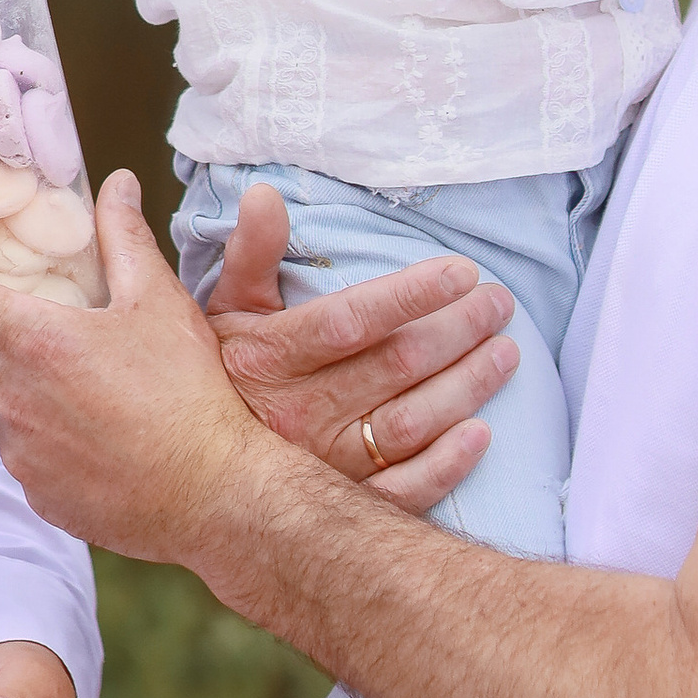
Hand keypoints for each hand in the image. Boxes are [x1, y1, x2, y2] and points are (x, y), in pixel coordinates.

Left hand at [0, 174, 284, 575]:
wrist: (218, 494)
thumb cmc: (192, 395)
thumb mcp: (160, 303)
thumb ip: (125, 239)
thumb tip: (117, 185)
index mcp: (36, 343)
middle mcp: (12, 401)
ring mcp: (20, 453)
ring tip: (42, 364)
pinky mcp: (38, 492)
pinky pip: (15, 450)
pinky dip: (29, 425)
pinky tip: (78, 418)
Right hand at [207, 180, 520, 516]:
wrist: (191, 469)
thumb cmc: (219, 375)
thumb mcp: (224, 310)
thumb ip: (250, 253)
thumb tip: (265, 193)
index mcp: (270, 358)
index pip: (350, 319)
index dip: (409, 296)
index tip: (462, 271)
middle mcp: (297, 413)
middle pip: (393, 367)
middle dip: (456, 330)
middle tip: (499, 303)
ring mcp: (321, 465)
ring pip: (408, 424)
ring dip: (465, 388)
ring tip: (506, 353)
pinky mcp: (338, 504)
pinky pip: (401, 491)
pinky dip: (446, 466)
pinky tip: (482, 436)